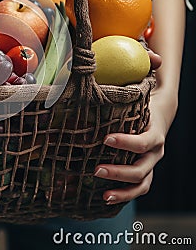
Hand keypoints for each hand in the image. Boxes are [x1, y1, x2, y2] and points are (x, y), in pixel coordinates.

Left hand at [93, 48, 167, 204]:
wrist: (158, 111)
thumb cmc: (145, 95)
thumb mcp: (147, 80)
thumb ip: (147, 66)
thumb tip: (153, 55)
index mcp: (154, 131)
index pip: (144, 141)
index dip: (127, 143)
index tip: (105, 139)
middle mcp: (155, 151)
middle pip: (142, 168)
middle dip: (120, 171)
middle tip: (96, 168)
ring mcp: (150, 163)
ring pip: (141, 184)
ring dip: (122, 189)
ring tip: (102, 193)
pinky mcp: (142, 170)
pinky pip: (136, 188)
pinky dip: (123, 195)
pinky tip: (104, 197)